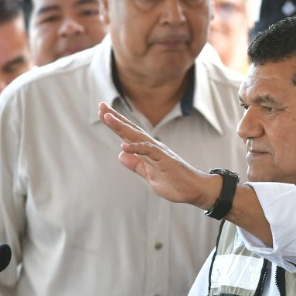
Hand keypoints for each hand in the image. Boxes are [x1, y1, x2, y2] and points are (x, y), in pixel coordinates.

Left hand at [100, 103, 218, 207]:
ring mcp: (158, 152)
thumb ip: (135, 165)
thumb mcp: (148, 174)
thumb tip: (121, 155)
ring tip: (107, 117)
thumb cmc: (173, 182)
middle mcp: (151, 146)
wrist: (194, 190)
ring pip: (137, 136)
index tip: (102, 112)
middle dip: (115, 118)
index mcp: (146, 150)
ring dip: (121, 127)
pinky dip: (136, 148)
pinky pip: (148, 151)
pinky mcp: (164, 160)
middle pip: (130, 130)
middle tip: (101, 106)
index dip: (115, 123)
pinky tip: (123, 147)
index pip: (128, 134)